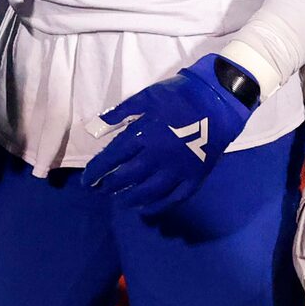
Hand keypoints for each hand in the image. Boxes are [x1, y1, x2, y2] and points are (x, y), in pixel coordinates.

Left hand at [84, 54, 257, 221]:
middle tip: (100, 190)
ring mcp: (177, 170)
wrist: (217, 100)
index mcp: (142, 136)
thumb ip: (118, 114)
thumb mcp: (145, 97)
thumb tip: (94, 129)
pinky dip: (158, 206)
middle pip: (127, 178)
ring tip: (119, 201)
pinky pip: (174, 198)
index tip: (87, 180)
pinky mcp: (194, 177)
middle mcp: (157, 157)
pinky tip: (146, 209)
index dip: (96, 171)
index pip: (111, 159)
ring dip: (130, 198)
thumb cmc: (178, 95)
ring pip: (148, 192)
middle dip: (109, 186)